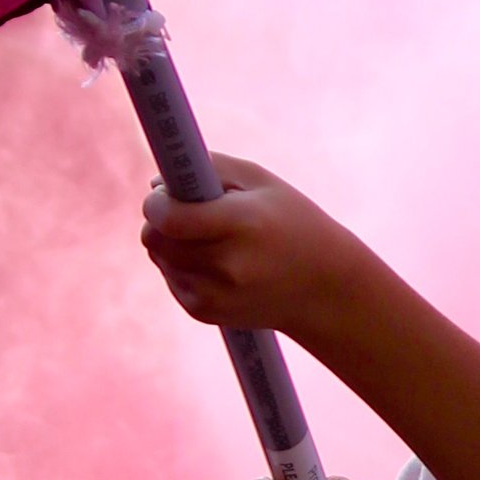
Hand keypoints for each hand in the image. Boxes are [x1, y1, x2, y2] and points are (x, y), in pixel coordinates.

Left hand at [141, 157, 359, 339]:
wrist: (324, 291)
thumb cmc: (293, 224)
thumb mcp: (261, 182)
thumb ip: (210, 167)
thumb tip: (157, 184)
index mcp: (242, 225)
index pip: (168, 217)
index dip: (158, 201)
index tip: (165, 193)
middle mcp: (226, 265)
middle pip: (154, 237)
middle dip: (161, 219)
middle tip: (189, 211)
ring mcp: (213, 294)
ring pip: (159, 256)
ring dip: (172, 242)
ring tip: (212, 238)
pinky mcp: (204, 312)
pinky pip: (171, 277)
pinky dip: (182, 265)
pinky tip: (216, 262)